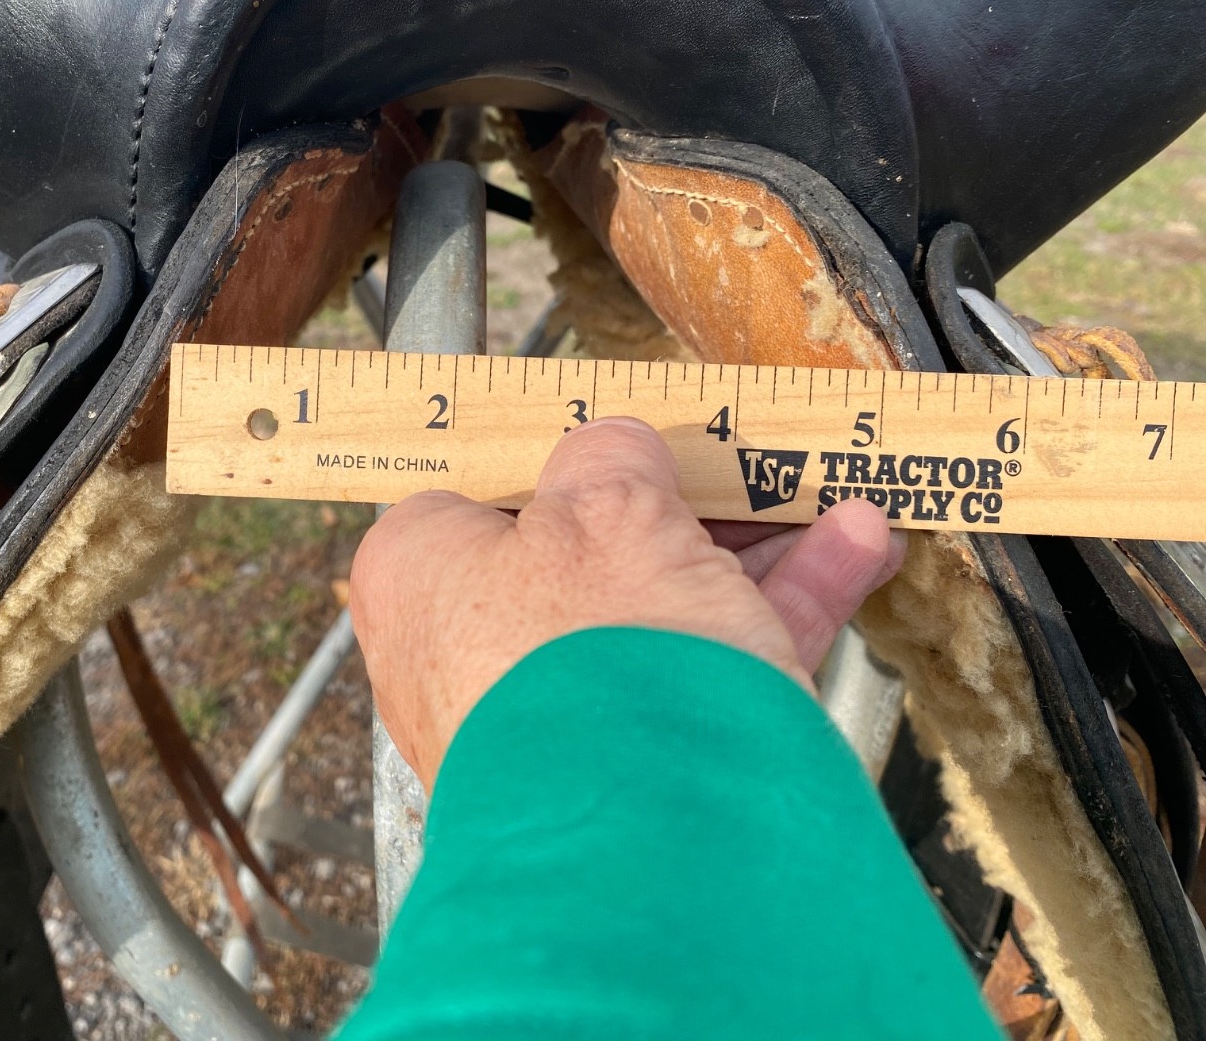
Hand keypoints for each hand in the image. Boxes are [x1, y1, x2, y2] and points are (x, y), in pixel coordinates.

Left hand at [350, 417, 905, 789]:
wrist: (655, 837)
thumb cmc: (593, 658)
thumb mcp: (607, 506)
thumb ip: (612, 455)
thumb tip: (614, 444)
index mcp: (422, 574)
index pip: (480, 492)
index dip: (561, 459)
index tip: (624, 434)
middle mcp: (468, 651)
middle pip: (584, 548)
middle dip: (683, 504)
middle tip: (741, 464)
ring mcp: (553, 712)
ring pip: (659, 605)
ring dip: (752, 550)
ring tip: (828, 502)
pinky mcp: (632, 760)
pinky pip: (705, 663)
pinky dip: (777, 607)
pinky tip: (850, 557)